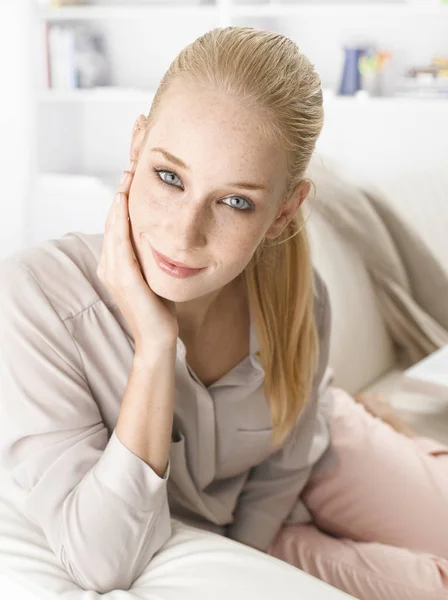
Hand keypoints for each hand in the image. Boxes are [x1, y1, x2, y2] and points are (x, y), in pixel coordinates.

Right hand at [97, 161, 178, 352]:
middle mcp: (109, 266)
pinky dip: (120, 220)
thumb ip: (150, 258)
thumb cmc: (160, 310)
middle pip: (112, 222)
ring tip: (126, 176)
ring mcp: (113, 272)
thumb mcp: (154, 276)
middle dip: (120, 193)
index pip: (117, 227)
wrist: (158, 339)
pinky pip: (120, 242)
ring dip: (119, 199)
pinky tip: (124, 201)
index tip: (133, 179)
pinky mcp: (124, 278)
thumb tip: (162, 238)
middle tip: (129, 167)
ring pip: (113, 227)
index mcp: (114, 266)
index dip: (123, 202)